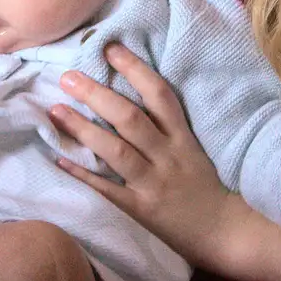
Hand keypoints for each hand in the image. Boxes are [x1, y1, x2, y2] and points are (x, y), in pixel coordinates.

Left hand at [49, 43, 245, 267]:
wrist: (224, 231)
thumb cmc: (205, 185)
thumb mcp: (192, 148)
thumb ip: (166, 126)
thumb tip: (128, 93)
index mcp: (182, 137)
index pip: (159, 95)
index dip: (135, 69)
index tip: (109, 48)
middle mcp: (167, 156)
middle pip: (130, 119)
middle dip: (97, 95)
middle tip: (68, 77)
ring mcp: (153, 183)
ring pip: (116, 151)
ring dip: (83, 129)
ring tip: (55, 110)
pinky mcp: (141, 209)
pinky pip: (108, 189)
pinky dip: (84, 173)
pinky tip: (60, 158)